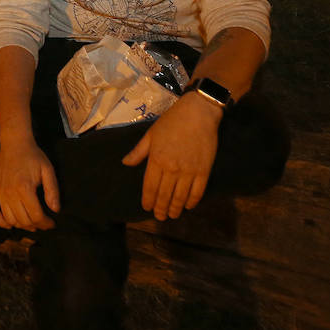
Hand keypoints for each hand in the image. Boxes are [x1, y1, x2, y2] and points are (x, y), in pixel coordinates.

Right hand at [0, 136, 59, 230]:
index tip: (51, 223)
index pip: (36, 216)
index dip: (45, 223)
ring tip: (30, 222)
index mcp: (25, 188)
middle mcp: (10, 192)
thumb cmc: (33, 156)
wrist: (14, 143)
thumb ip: (53, 191)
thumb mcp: (48, 170)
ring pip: (10, 219)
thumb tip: (55, 209)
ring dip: (21, 225)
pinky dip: (1, 222)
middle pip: (23, 220)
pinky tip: (10, 224)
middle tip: (42, 223)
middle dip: (36, 225)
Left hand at [121, 92, 222, 219]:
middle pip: (164, 195)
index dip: (148, 200)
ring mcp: (189, 171)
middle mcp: (172, 169)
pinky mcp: (204, 171)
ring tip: (172, 215)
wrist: (198, 113)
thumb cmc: (172, 121)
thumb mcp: (151, 134)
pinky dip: (192, 202)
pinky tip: (188, 206)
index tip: (146, 208)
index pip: (150, 187)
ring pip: (180, 198)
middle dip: (160, 209)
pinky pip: (197, 192)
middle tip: (159, 217)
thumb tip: (125, 163)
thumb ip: (138, 151)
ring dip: (175, 209)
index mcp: (156, 160)